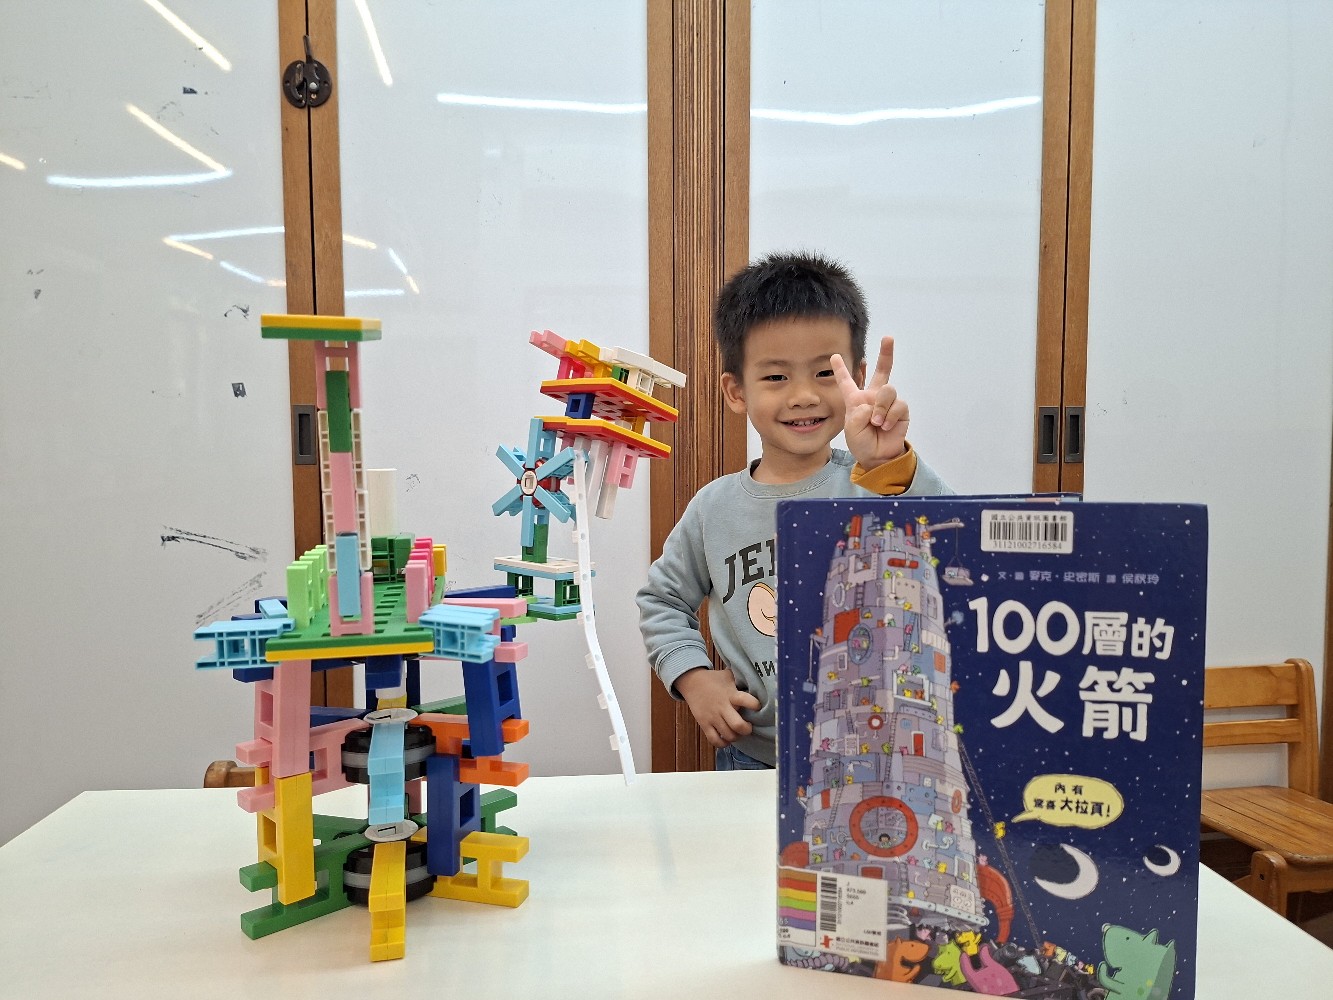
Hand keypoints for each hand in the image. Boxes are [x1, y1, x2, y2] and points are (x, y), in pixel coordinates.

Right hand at [674, 667, 760, 747]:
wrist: (692, 682)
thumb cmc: (714, 679)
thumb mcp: (728, 676)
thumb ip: (741, 680)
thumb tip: (757, 680)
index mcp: (730, 694)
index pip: (745, 700)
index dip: (754, 705)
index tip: (757, 707)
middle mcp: (722, 707)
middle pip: (738, 725)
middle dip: (747, 729)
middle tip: (748, 726)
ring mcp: (712, 717)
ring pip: (728, 735)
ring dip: (736, 736)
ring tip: (737, 732)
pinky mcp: (704, 724)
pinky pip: (714, 740)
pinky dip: (723, 743)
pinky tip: (727, 739)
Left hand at [833, 335, 909, 467]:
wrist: (878, 456)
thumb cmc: (862, 442)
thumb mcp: (851, 427)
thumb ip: (859, 412)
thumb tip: (873, 404)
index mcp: (856, 400)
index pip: (847, 381)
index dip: (841, 369)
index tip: (834, 356)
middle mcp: (873, 397)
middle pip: (882, 370)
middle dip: (886, 353)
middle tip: (888, 338)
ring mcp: (888, 402)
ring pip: (888, 390)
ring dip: (881, 407)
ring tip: (877, 423)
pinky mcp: (900, 410)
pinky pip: (898, 404)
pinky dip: (890, 416)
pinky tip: (885, 426)